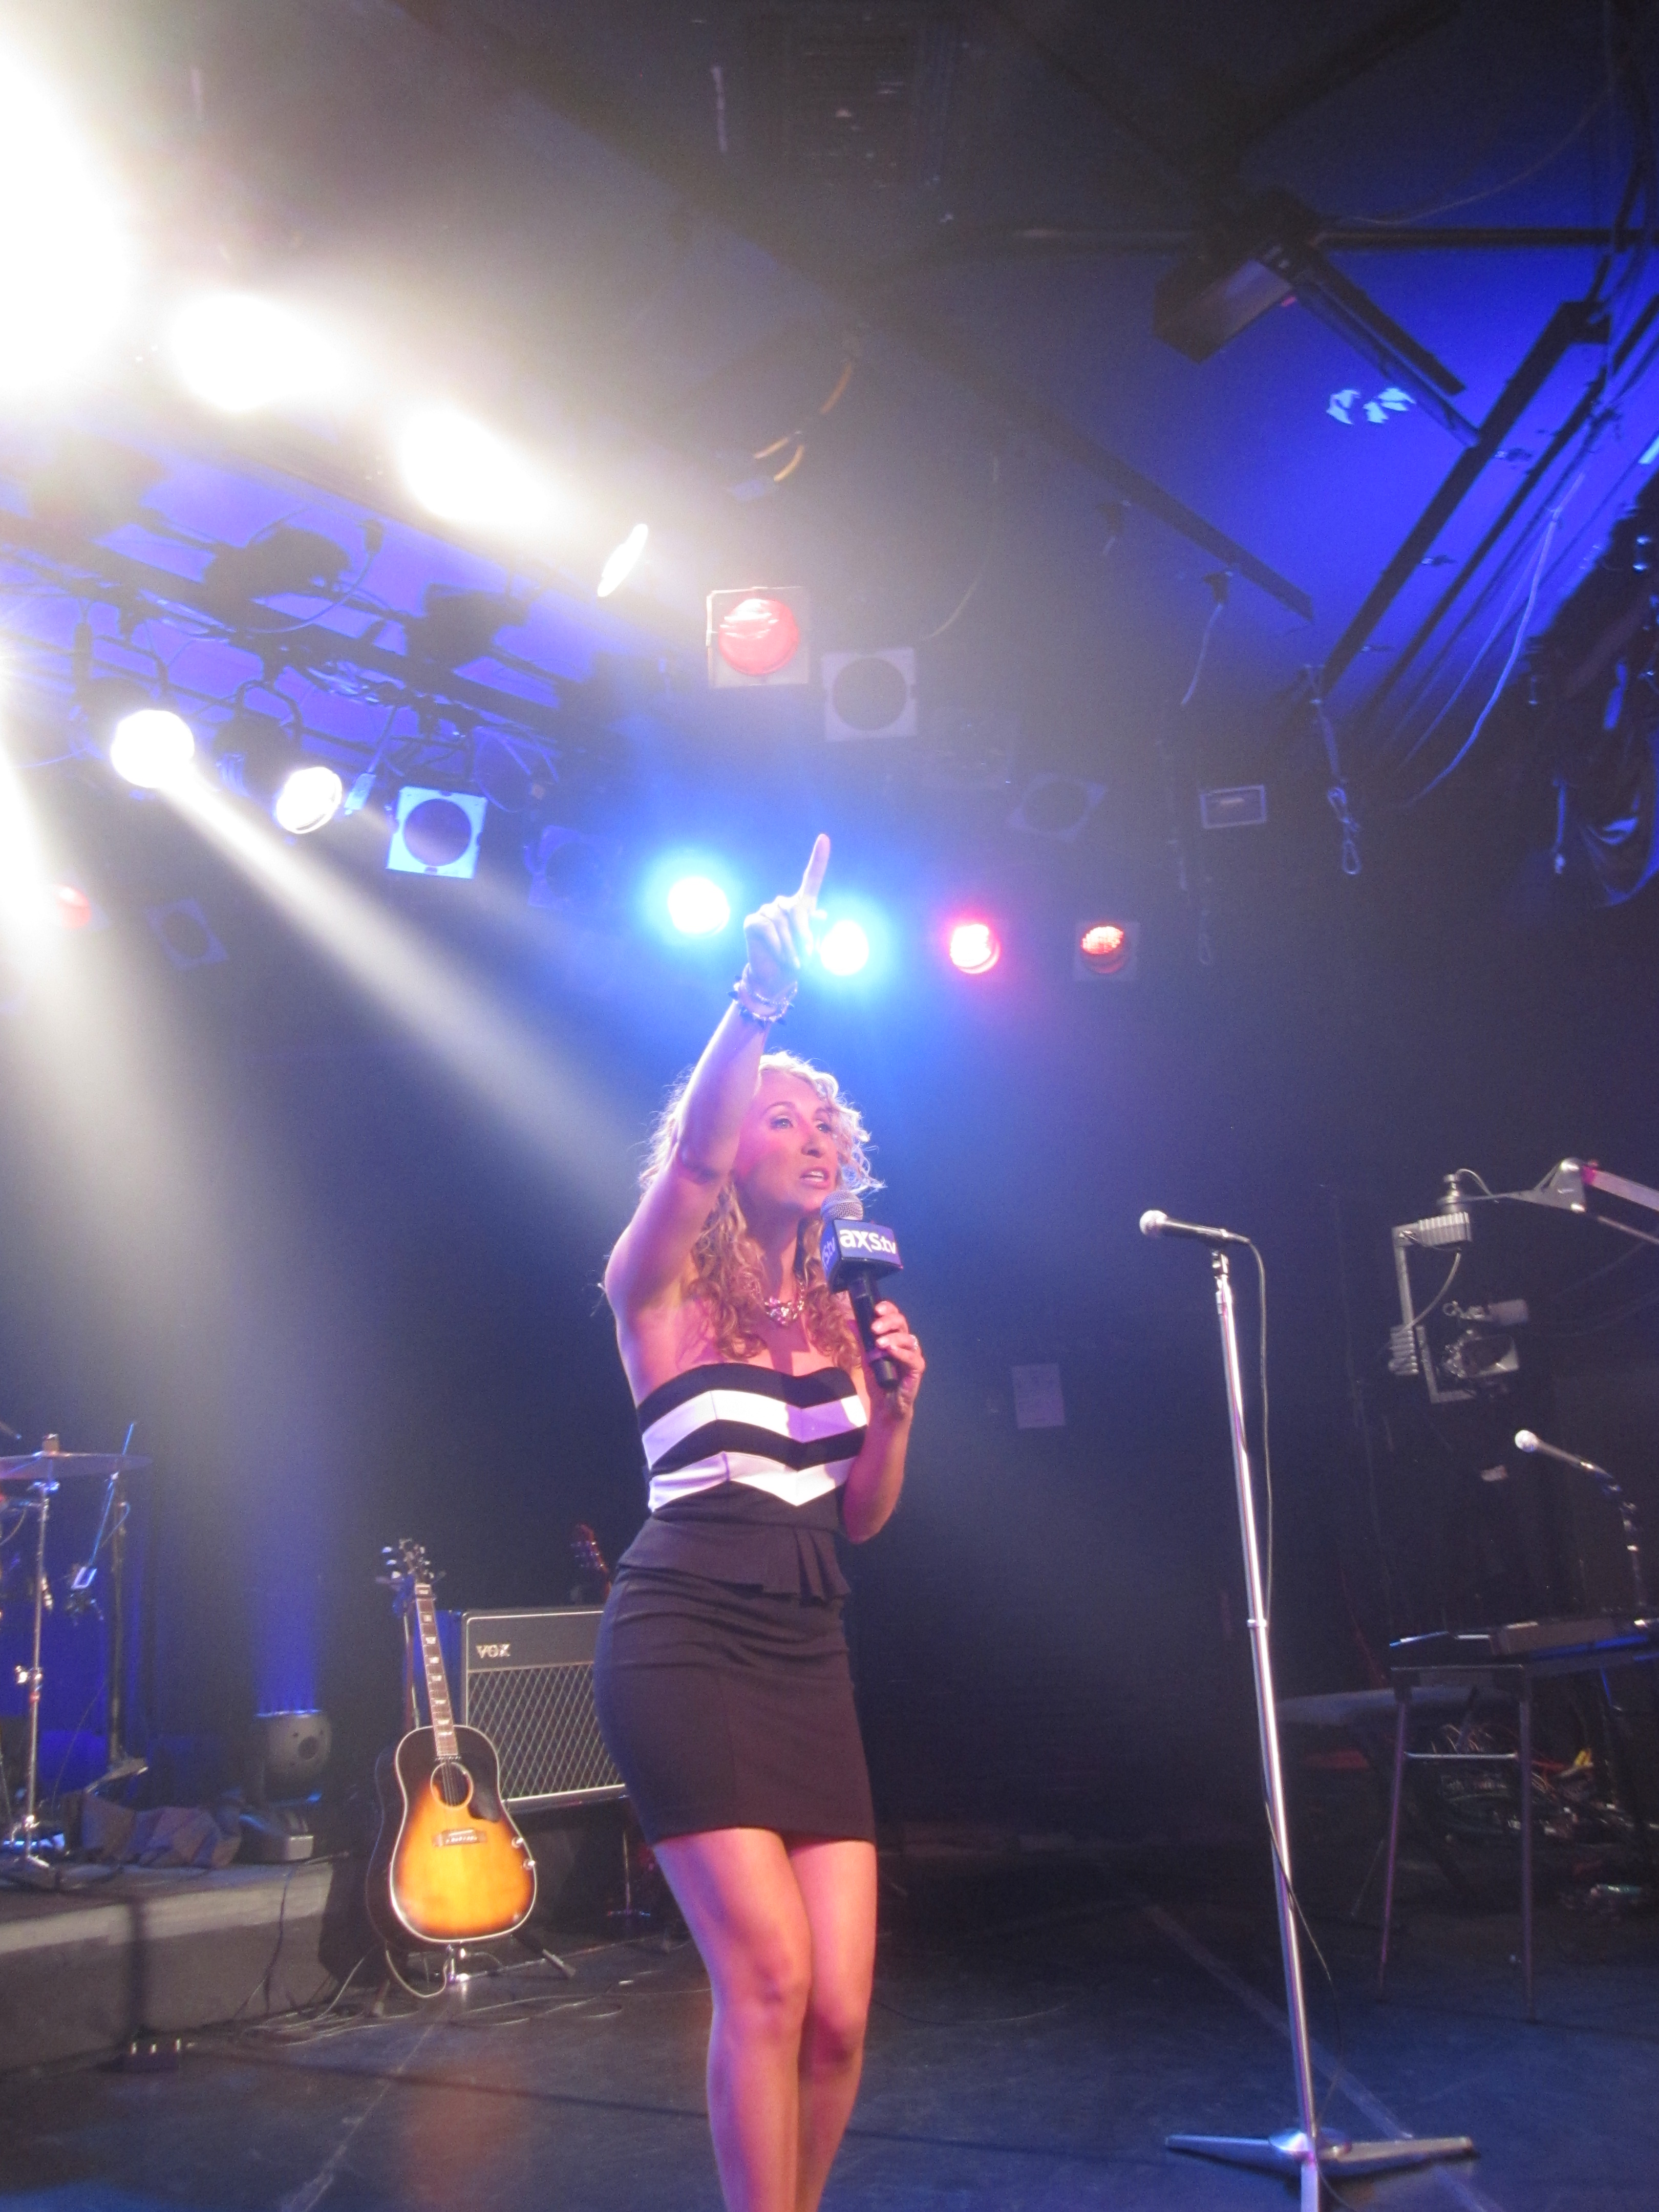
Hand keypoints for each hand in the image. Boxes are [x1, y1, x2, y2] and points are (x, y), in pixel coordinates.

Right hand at [743, 834, 829, 998]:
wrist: (776, 978)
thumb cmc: (798, 962)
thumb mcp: (814, 950)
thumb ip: (817, 932)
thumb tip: (820, 914)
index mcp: (803, 905)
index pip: (812, 878)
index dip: (819, 859)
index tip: (824, 838)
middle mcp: (784, 904)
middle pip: (796, 909)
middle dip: (804, 935)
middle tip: (808, 958)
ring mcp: (766, 911)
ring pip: (782, 922)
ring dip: (790, 946)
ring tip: (793, 962)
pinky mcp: (752, 921)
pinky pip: (768, 929)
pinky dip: (778, 945)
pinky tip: (781, 956)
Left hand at [866, 1299, 924, 1418]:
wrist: (885, 1406)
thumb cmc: (878, 1380)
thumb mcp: (866, 1357)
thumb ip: (861, 1339)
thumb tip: (850, 1321)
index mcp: (895, 1337)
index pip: (895, 1316)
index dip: (888, 1309)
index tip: (875, 1309)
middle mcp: (906, 1344)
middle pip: (902, 1323)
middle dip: (888, 1322)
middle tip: (874, 1327)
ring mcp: (913, 1356)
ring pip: (908, 1339)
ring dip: (893, 1338)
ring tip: (879, 1343)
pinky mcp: (917, 1370)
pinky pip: (913, 1358)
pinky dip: (902, 1353)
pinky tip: (891, 1351)